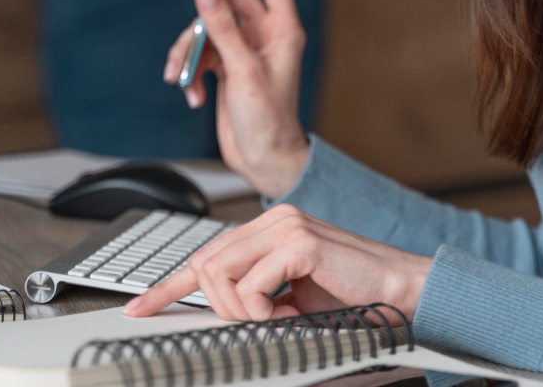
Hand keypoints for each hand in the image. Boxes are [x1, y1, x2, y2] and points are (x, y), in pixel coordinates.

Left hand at [123, 204, 431, 321]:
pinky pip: (250, 285)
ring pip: (218, 274)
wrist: (404, 293)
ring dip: (242, 310)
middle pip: (204, 265)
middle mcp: (273, 220)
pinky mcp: (299, 241)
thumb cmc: (354, 298)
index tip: (138, 309)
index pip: (205, 256)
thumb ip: (256, 296)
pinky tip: (291, 312)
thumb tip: (218, 313)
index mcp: (269, 229)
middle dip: (219, 306)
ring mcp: (286, 226)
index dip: (167, 287)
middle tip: (259, 322)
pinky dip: (263, 311)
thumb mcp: (292, 300)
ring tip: (279, 317)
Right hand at [162, 0, 309, 198]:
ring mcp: (242, 49)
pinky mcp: (224, 66)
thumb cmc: (269, 120)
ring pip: (205, 26)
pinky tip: (192, 95)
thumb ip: (223, 29)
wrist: (263, 161)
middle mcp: (263, 33)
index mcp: (282, 28)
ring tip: (181, 76)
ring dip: (187, 49)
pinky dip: (189, 71)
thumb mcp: (243, 72)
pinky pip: (199, 53)